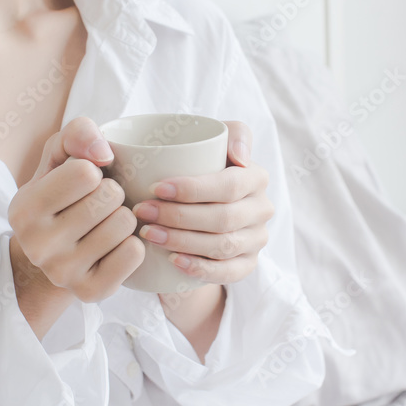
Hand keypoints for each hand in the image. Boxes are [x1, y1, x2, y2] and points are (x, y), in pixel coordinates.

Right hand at [7, 117, 143, 337]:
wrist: (52, 258)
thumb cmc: (61, 196)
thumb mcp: (58, 158)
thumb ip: (76, 134)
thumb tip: (104, 152)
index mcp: (24, 208)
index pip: (85, 172)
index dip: (93, 171)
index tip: (83, 184)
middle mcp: (38, 245)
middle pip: (110, 197)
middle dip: (112, 194)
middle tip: (96, 206)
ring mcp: (63, 273)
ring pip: (125, 224)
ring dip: (123, 218)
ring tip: (104, 225)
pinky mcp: (90, 292)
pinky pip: (134, 253)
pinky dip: (132, 244)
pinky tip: (113, 247)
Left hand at [131, 120, 274, 284]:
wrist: (202, 205)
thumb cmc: (200, 167)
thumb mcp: (212, 143)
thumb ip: (232, 133)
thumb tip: (240, 157)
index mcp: (257, 177)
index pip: (230, 186)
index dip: (193, 190)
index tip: (156, 188)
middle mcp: (262, 209)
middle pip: (223, 219)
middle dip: (179, 217)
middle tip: (143, 211)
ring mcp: (257, 239)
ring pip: (223, 246)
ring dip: (182, 242)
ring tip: (149, 233)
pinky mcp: (248, 263)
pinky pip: (228, 272)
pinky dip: (200, 269)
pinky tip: (174, 261)